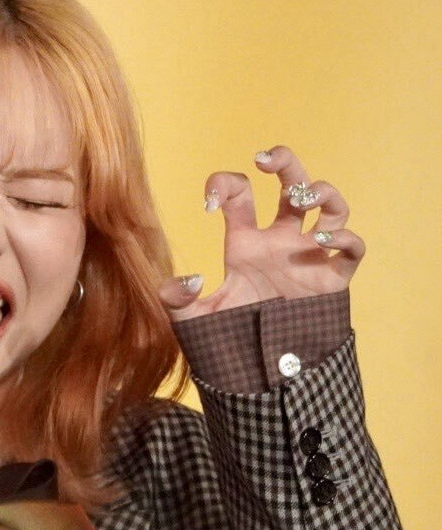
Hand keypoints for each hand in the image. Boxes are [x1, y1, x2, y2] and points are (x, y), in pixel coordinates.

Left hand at [159, 145, 364, 320]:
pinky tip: (324, 242)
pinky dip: (346, 238)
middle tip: (266, 160)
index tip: (208, 205)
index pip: (238, 193)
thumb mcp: (194, 320)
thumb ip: (177, 301)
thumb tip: (187, 281)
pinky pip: (352, 248)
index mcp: (244, 240)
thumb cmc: (228, 337)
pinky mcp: (331, 279)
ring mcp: (308, 256)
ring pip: (330, 207)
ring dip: (322, 193)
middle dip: (285, 161)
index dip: (222, 185)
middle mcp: (280, 240)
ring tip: (302, 200)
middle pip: (292, 183)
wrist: (261, 369)